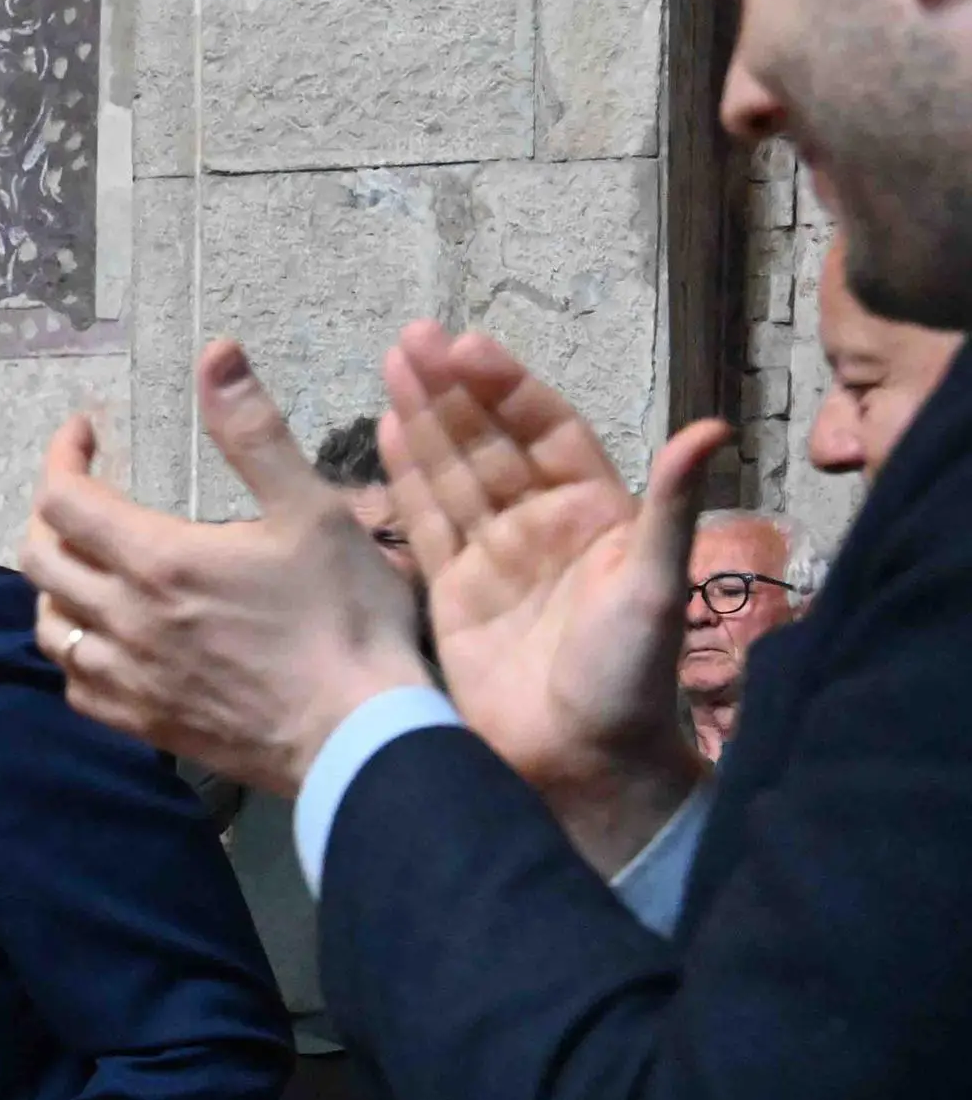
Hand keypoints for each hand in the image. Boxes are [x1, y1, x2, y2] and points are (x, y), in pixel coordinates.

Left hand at [18, 343, 434, 796]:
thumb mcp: (311, 509)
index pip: (63, 497)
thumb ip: (254, 431)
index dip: (62, 455)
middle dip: (49, 512)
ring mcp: (125, 677)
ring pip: (48, 624)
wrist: (355, 735)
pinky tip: (105, 638)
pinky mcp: (140, 723)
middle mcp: (122, 619)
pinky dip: (75, 649)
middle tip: (85, 492)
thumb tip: (215, 352)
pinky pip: (74, 682)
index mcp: (156, 559)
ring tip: (89, 562)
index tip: (85, 433)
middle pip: (38, 558)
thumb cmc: (343, 617)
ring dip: (56, 584)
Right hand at [380, 323, 727, 868]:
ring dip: (424, 420)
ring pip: (453, 474)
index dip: (508, 388)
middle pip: (491, 442)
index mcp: (596, 514)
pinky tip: (385, 434)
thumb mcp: (655, 585)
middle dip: (454, 389)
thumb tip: (713, 426)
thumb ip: (672, 505)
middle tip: (412, 337)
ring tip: (392, 365)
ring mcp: (494, 558)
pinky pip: (426, 524)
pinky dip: (405, 479)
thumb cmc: (627, 676)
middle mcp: (542, 526)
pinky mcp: (453, 594)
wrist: (581, 762)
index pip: (547, 432)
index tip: (468, 345)